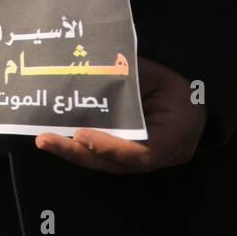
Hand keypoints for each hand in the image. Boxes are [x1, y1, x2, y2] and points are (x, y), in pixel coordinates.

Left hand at [35, 57, 205, 172]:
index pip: (142, 153)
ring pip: (107, 163)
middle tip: (46, 140)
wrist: (191, 99)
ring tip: (45, 140)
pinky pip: (104, 156)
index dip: (110, 147)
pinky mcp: (130, 155)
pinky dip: (81, 148)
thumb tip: (91, 71)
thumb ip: (129, 78)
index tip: (82, 134)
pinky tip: (57, 138)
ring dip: (74, 152)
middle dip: (79, 153)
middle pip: (117, 164)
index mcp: (176, 135)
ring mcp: (146, 159)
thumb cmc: (174, 85)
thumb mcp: (156, 76)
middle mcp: (162, 155)